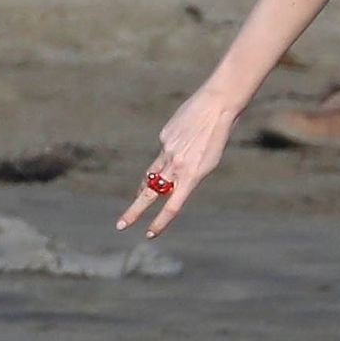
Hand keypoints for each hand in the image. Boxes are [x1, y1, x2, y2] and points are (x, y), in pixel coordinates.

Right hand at [116, 88, 236, 237]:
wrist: (217, 106)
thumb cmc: (218, 137)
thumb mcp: (209, 162)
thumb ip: (188, 175)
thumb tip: (168, 181)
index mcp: (192, 175)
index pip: (172, 206)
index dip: (161, 222)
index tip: (149, 234)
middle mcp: (177, 165)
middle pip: (150, 195)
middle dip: (134, 211)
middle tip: (120, 225)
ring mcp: (167, 150)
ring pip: (151, 174)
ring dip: (144, 188)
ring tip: (138, 197)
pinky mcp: (164, 136)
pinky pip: (165, 149)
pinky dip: (171, 149)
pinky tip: (183, 138)